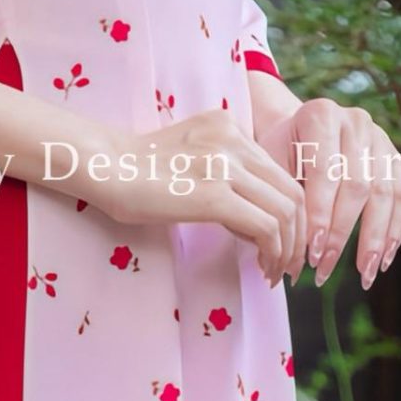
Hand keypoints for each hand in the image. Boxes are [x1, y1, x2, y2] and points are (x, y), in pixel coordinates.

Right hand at [59, 108, 308, 284]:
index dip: (291, 214)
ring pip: (285, 212)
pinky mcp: (215, 194)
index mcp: (229, 126)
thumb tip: (255, 222)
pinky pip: (265, 226)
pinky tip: (261, 269)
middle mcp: (234, 140)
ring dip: (287, 250)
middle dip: (299, 236)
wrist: (102, 168)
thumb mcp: (189, 158)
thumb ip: (224, 174)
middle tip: (289, 267)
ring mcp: (226, 165)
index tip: (284, 244)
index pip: (280, 174)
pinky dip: (271, 252)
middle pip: (292, 192)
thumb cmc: (133, 173)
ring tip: (273, 273)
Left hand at [256, 97, 400, 287]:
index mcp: (321, 115)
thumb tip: (286, 257)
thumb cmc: (279, 152)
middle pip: (358, 185)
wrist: (299, 130)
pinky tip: (384, 260)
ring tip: (364, 274)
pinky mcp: (395, 157)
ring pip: (385, 194)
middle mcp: (356, 122)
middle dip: (342, 233)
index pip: (325, 172)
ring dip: (375, 239)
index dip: (319, 215)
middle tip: (325, 268)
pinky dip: (395, 231)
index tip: (310, 252)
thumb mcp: (269, 164)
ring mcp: (380, 138)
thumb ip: (281, 200)